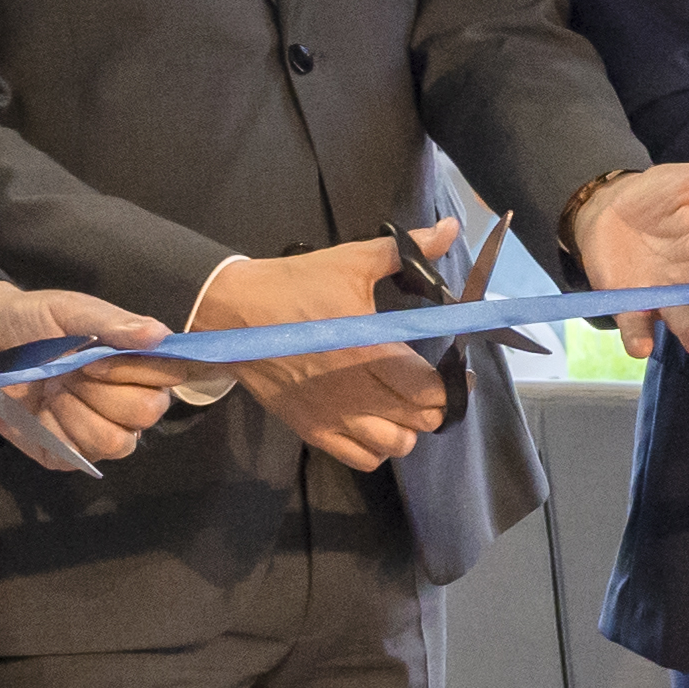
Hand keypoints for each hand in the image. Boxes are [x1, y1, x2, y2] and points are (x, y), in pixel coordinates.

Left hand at [0, 280, 181, 458]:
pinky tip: (44, 414)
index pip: (170, 377)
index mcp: (135, 362)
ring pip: (119, 442)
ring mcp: (98, 429)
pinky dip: (63, 436)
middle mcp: (126, 398)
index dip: (136, 372)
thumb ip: (114, 322)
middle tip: (71, 373)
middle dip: (106, 394)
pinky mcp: (69, 453)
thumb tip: (159, 334)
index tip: (95, 358)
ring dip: (82, 415)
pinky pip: (84, 457)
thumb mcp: (70, 311)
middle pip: (147, 413)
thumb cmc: (32, 321)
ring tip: (55, 392)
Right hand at [185, 232, 459, 470]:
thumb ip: (407, 250)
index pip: (431, 390)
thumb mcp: (351, 260)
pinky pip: (361, 459)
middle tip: (431, 385)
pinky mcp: (311, 429)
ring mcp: (332, 415)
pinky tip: (375, 422)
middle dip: (435, 405)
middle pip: (420, 421)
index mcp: (369, 348)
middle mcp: (354, 390)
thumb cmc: (295, 285)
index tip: (456, 369)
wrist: (231, 313)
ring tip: (403, 405)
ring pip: (394, 446)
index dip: (453, 385)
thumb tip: (451, 228)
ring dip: (408, 429)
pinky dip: (377, 447)